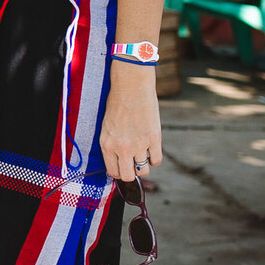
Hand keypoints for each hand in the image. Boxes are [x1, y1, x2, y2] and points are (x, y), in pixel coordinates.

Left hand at [100, 64, 162, 182]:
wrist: (131, 88)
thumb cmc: (117, 104)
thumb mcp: (107, 127)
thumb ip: (112, 144)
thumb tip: (119, 160)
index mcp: (107, 145)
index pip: (113, 172)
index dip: (119, 171)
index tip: (123, 166)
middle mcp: (122, 148)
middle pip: (127, 176)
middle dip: (130, 172)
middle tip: (133, 164)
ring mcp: (139, 145)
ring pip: (143, 171)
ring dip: (143, 166)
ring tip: (143, 156)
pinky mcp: (153, 139)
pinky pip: (156, 161)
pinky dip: (155, 158)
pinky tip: (152, 150)